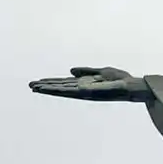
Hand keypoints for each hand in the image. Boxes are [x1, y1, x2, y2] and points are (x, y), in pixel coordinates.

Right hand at [28, 67, 149, 101]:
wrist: (133, 86)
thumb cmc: (121, 79)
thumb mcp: (102, 71)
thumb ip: (86, 71)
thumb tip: (70, 71)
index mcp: (86, 83)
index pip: (65, 83)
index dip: (52, 82)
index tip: (38, 82)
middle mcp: (83, 89)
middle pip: (61, 87)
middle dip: (46, 86)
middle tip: (30, 86)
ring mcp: (85, 91)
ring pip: (63, 90)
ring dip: (49, 89)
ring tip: (34, 87)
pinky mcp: (88, 92)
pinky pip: (71, 91)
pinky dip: (60, 89)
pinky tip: (50, 88)